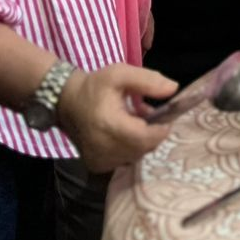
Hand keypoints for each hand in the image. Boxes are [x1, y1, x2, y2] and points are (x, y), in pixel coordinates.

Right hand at [56, 64, 175, 171]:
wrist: (66, 101)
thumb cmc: (95, 86)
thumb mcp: (121, 74)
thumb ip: (148, 81)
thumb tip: (173, 88)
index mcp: (109, 125)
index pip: (145, 138)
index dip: (160, 130)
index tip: (165, 117)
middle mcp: (103, 148)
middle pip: (143, 149)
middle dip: (152, 134)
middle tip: (150, 117)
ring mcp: (99, 161)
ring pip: (135, 156)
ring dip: (141, 141)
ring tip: (135, 122)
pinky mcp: (96, 166)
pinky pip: (123, 161)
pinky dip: (130, 149)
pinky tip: (124, 133)